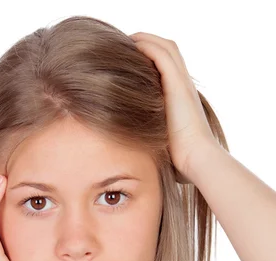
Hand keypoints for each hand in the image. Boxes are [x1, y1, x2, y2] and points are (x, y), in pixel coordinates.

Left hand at [129, 32, 217, 183]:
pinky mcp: (178, 85)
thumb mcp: (161, 146)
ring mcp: (182, 84)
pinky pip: (162, 54)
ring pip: (165, 47)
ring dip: (144, 40)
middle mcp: (182, 87)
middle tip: (122, 47)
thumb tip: (135, 156)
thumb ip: (151, 141)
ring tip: (123, 41)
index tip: (125, 65)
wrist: (196, 161)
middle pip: (167, 51)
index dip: (148, 61)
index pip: (166, 68)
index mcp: (180, 99)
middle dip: (145, 45)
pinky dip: (146, 46)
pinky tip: (130, 46)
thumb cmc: (180, 163)